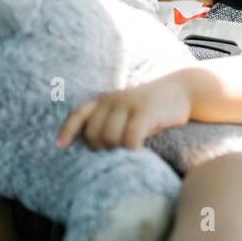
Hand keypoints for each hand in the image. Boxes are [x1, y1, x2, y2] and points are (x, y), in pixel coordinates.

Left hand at [56, 74, 193, 150]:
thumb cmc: (153, 108)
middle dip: (102, 147)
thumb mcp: (127, 110)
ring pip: (110, 138)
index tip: (59, 146)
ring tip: (131, 147)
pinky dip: (132, 149)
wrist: (182, 90)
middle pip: (94, 134)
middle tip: (117, 149)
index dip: (68, 131)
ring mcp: (128, 104)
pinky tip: (140, 149)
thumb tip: (95, 146)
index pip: (79, 114)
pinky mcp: (145, 111)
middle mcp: (113, 99)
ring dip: (118, 149)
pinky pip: (129, 139)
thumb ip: (110, 121)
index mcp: (105, 99)